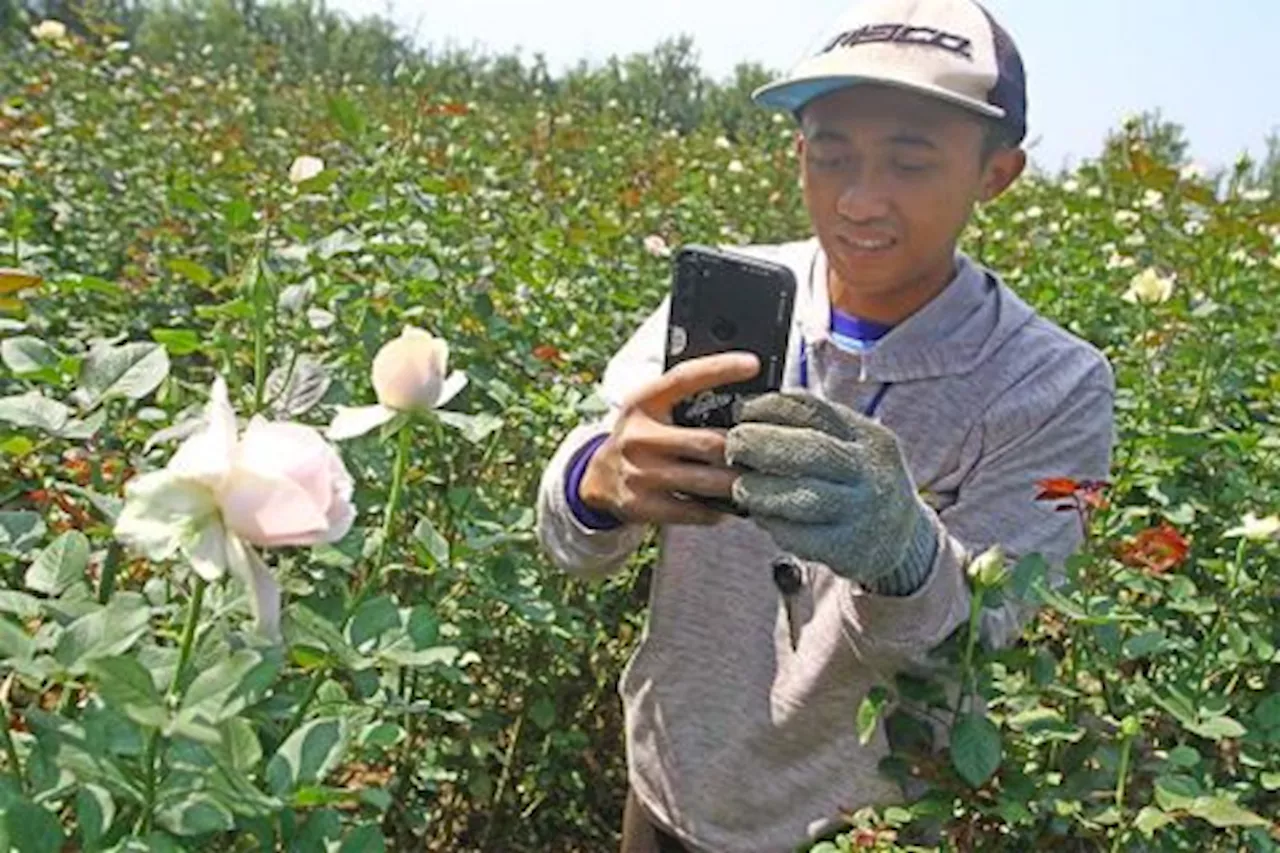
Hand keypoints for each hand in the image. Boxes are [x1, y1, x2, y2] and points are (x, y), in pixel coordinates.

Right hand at [580, 352, 759, 525]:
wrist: (599, 478)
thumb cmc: (640, 436)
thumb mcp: (651, 411)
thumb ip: (684, 402)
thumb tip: (741, 400)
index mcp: (643, 403)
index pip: (684, 378)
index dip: (720, 369)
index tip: (753, 364)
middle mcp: (639, 436)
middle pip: (709, 443)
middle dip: (742, 449)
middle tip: (766, 450)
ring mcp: (640, 474)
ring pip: (707, 481)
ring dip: (737, 483)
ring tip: (755, 479)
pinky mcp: (643, 505)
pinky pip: (695, 511)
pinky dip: (717, 510)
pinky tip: (725, 504)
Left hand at [724, 392, 937, 592]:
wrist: (904, 539)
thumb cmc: (859, 484)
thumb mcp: (852, 447)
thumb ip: (811, 430)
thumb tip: (748, 416)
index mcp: (869, 438)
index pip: (817, 411)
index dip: (771, 406)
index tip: (742, 411)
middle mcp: (870, 472)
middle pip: (811, 450)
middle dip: (761, 444)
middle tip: (733, 445)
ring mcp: (863, 512)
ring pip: (803, 497)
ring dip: (760, 489)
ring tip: (741, 487)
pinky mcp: (849, 549)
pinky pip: (802, 537)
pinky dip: (774, 525)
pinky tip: (762, 517)